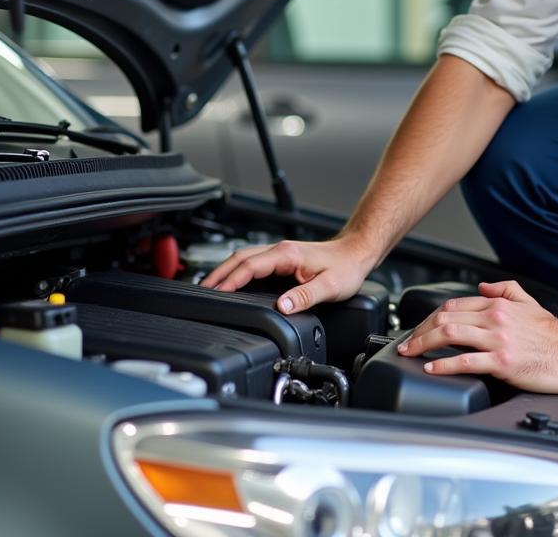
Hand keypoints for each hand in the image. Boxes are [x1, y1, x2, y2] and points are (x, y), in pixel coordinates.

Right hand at [199, 235, 375, 314]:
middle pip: (239, 258)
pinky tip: (233, 282)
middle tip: (200, 292)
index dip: (230, 280)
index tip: (215, 294)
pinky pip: (253, 262)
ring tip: (209, 288)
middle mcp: (280, 250)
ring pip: (244, 258)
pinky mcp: (283, 259)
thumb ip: (305, 296)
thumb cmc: (346, 267)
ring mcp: (280, 253)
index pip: (249, 266)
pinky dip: (237, 271)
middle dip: (218, 274)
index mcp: (286, 254)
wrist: (357, 253)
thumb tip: (282, 306)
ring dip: (225, 271)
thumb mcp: (329, 286)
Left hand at [397, 280, 557, 392]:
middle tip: (406, 343)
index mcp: (497, 304)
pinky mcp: (502, 361)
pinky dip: (444, 364)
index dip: (430, 316)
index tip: (418, 328)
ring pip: (450, 335)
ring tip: (410, 353)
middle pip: (445, 318)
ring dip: (423, 343)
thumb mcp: (527, 301)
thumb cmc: (553, 332)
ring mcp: (497, 339)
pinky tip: (432, 368)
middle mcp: (494, 318)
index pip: (454, 305)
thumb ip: (504, 289)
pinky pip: (466, 361)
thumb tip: (482, 286)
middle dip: (419, 330)